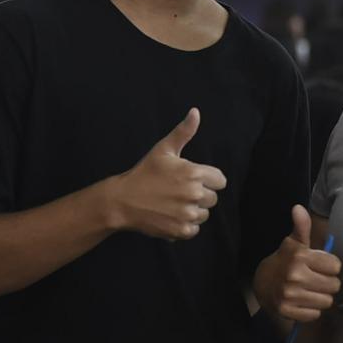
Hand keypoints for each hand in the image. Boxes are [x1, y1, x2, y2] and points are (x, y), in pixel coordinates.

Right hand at [105, 109, 227, 239]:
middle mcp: (194, 194)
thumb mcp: (163, 149)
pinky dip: (185, 225)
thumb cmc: (144, 173)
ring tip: (174, 204)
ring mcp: (188, 214)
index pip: (220, 180)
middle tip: (179, 192)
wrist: (122, 200)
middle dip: (200, 195)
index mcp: (194, 173)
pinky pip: (194, 229)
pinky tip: (171, 216)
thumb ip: (183, 132)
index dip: (208, 180)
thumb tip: (196, 112)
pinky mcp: (181, 230)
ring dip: (193, 210)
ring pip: (204, 214)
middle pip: (213, 198)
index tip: (193, 180)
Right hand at [253, 206, 340, 323]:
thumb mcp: (294, 243)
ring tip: (310, 291)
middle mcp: (294, 276)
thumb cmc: (285, 261)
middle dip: (328, 283)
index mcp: (299, 257)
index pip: (336, 266)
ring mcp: (290, 295)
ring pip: (327, 301)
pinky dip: (312, 310)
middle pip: (334, 285)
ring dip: (321, 297)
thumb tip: (298, 208)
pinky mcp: (287, 311)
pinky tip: (303, 302)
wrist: (262, 284)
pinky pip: (315, 314)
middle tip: (316, 280)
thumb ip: (301, 227)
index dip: (330, 266)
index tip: (320, 266)